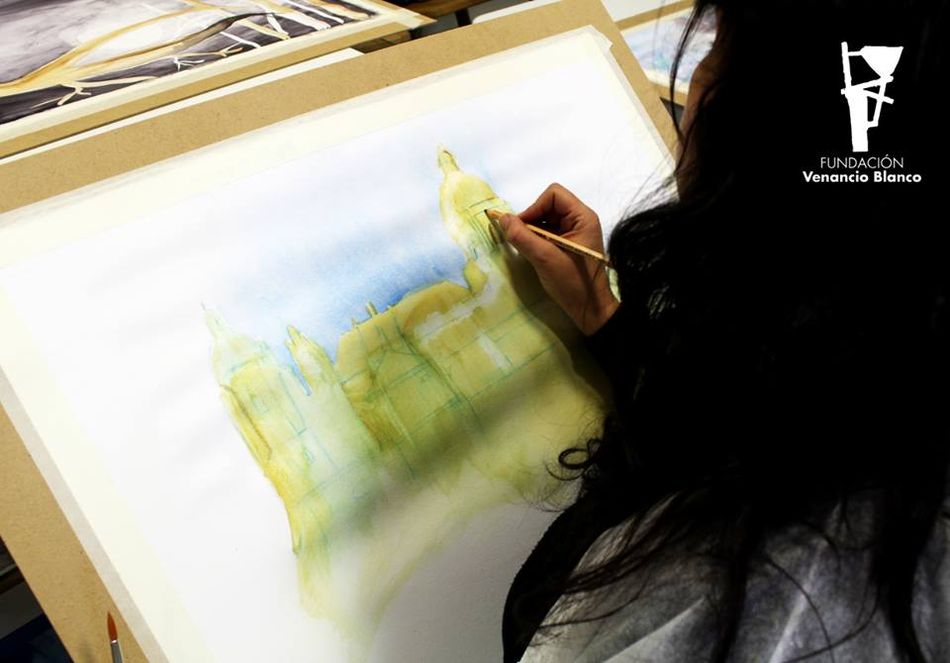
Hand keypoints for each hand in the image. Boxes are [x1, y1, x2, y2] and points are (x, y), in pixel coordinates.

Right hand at [493, 183, 617, 334]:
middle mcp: (579, 220)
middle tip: (520, 239)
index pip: (554, 195)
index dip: (534, 207)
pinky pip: (547, 232)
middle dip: (531, 219)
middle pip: (548, 205)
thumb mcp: (545, 259)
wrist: (590, 309)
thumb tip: (502, 219)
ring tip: (527, 248)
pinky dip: (536, 239)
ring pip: (545, 219)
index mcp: (582, 217)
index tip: (521, 227)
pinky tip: (532, 252)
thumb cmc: (573, 283)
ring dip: (532, 230)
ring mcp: (574, 232)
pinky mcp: (566, 244)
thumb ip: (522, 237)